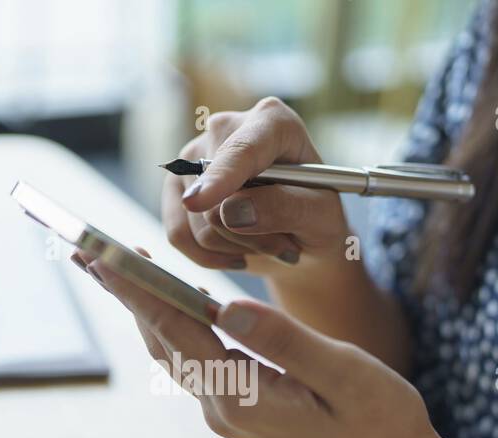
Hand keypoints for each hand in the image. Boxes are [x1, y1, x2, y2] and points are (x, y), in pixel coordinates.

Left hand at [73, 248, 440, 437]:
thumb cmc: (383, 425)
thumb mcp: (344, 376)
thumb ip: (286, 342)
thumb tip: (228, 309)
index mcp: (245, 400)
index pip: (179, 333)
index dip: (138, 290)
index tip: (103, 255)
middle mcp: (225, 410)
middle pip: (162, 340)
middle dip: (125, 294)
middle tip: (88, 248)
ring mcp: (229, 414)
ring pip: (173, 351)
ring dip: (143, 308)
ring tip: (112, 269)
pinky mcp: (241, 410)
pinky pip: (196, 361)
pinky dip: (175, 324)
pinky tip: (169, 301)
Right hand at [163, 97, 352, 276]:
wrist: (301, 238)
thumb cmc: (317, 219)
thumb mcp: (320, 217)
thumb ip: (285, 208)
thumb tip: (232, 211)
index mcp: (273, 122)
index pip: (243, 150)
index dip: (222, 176)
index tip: (200, 203)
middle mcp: (227, 128)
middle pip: (217, 193)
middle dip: (249, 232)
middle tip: (284, 243)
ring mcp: (196, 156)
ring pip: (198, 220)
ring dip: (235, 247)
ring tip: (265, 242)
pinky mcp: (178, 187)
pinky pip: (178, 234)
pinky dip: (207, 256)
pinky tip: (235, 253)